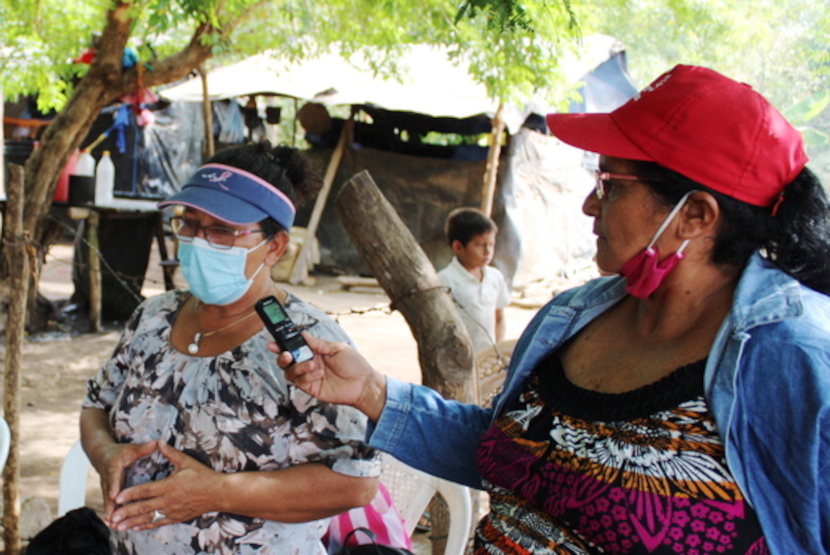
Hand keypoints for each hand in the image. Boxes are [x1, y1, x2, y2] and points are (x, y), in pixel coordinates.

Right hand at [95, 440, 157, 524]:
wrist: (102, 455)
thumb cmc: (120, 452)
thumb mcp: (130, 448)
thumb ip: (143, 448)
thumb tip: (156, 442)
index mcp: (113, 468)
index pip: (113, 477)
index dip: (113, 486)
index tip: (113, 495)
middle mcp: (108, 479)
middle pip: (108, 494)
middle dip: (110, 506)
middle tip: (112, 518)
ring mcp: (106, 488)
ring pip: (108, 502)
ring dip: (110, 513)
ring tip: (113, 525)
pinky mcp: (108, 493)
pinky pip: (110, 504)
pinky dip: (112, 514)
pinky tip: (115, 525)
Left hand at [110, 440, 222, 531]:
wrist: (218, 493)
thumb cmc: (203, 476)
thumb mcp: (187, 462)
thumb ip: (170, 453)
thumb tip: (159, 442)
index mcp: (169, 486)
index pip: (145, 491)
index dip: (130, 494)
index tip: (117, 498)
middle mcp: (168, 500)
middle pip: (143, 507)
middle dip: (126, 512)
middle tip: (112, 517)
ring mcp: (172, 511)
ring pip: (148, 518)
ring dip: (132, 522)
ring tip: (118, 526)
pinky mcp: (176, 517)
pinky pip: (158, 523)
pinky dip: (146, 526)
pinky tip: (136, 528)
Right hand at [269, 333, 386, 420]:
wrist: (363, 384)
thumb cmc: (354, 365)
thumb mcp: (337, 348)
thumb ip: (319, 344)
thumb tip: (303, 335)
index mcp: (315, 352)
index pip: (295, 347)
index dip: (283, 344)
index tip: (274, 342)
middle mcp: (309, 363)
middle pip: (287, 361)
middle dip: (282, 357)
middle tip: (287, 355)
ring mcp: (309, 376)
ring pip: (290, 372)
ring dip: (298, 367)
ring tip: (313, 365)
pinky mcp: (311, 388)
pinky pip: (299, 382)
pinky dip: (306, 376)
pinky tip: (318, 374)